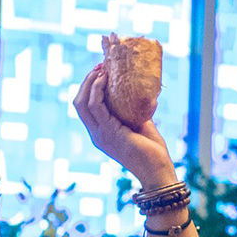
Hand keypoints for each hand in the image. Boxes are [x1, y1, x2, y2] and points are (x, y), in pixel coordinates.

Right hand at [73, 66, 177, 188]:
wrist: (157, 170)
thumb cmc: (152, 150)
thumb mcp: (139, 124)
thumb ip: (133, 110)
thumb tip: (137, 89)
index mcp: (101, 133)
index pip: (84, 107)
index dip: (89, 87)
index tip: (102, 70)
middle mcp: (96, 134)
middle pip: (78, 103)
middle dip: (87, 81)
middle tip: (100, 66)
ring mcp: (100, 134)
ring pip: (82, 102)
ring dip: (91, 82)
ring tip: (102, 69)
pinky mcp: (109, 132)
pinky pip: (96, 105)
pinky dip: (98, 89)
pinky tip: (106, 79)